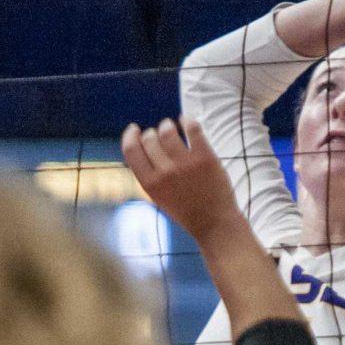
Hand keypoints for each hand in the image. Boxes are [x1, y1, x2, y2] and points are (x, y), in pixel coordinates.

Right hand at [121, 117, 238, 239]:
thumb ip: (150, 174)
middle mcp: (165, 172)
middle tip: (160, 134)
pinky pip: (192, 128)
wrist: (215, 223)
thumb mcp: (159, 196)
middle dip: (153, 133)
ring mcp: (186, 164)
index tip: (135, 128)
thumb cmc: (186, 210)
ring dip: (168, 125)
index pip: (131, 150)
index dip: (130, 135)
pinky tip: (186, 121)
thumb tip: (143, 143)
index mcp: (150, 184)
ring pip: (168, 130)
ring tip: (172, 127)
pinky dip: (187, 120)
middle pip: (150, 138)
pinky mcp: (206, 157)